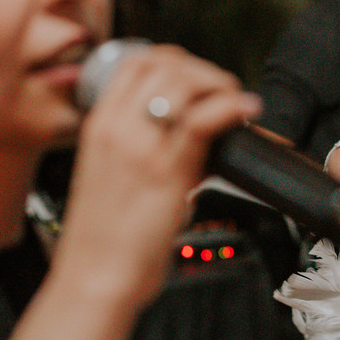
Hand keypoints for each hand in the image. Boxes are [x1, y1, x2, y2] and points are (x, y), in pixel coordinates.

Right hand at [56, 45, 261, 304]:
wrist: (93, 278)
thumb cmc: (105, 240)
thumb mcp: (115, 179)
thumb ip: (146, 152)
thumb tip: (191, 139)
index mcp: (98, 126)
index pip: (136, 63)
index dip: (175, 61)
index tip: (198, 79)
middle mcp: (116, 128)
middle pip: (163, 64)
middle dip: (203, 70)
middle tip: (225, 92)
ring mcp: (140, 147)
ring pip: (183, 82)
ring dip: (219, 85)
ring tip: (237, 105)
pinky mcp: (166, 171)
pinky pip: (203, 120)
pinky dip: (232, 107)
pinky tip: (246, 111)